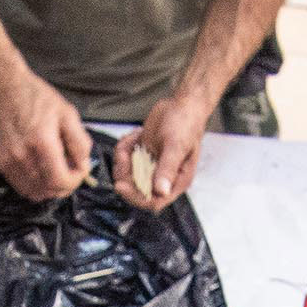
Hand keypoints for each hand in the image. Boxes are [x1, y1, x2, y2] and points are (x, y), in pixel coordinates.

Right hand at [0, 67, 90, 201]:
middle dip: (65, 186)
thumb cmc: (37, 99)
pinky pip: (22, 188)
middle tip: (70, 171)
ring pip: (36, 193)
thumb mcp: (68, 114)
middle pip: (50, 191)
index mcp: (42, 143)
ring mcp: (10, 162)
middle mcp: (23, 156)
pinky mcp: (2, 164)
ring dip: (50, 188)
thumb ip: (80, 142)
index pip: (61, 181)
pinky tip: (42, 172)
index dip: (75, 181)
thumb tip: (84, 166)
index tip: (80, 170)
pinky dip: (36, 186)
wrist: (6, 90)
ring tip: (56, 171)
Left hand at [114, 91, 209, 210]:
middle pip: (136, 190)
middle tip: (124, 155)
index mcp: (176, 181)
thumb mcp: (176, 145)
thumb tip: (162, 191)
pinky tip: (135, 135)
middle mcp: (163, 178)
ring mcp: (152, 167)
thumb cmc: (186, 124)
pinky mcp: (143, 156)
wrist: (183, 104)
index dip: (135, 197)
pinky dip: (125, 147)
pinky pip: (126, 160)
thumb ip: (168, 168)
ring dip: (123, 159)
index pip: (154, 201)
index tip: (121, 185)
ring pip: (127, 175)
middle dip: (126, 174)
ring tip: (132, 140)